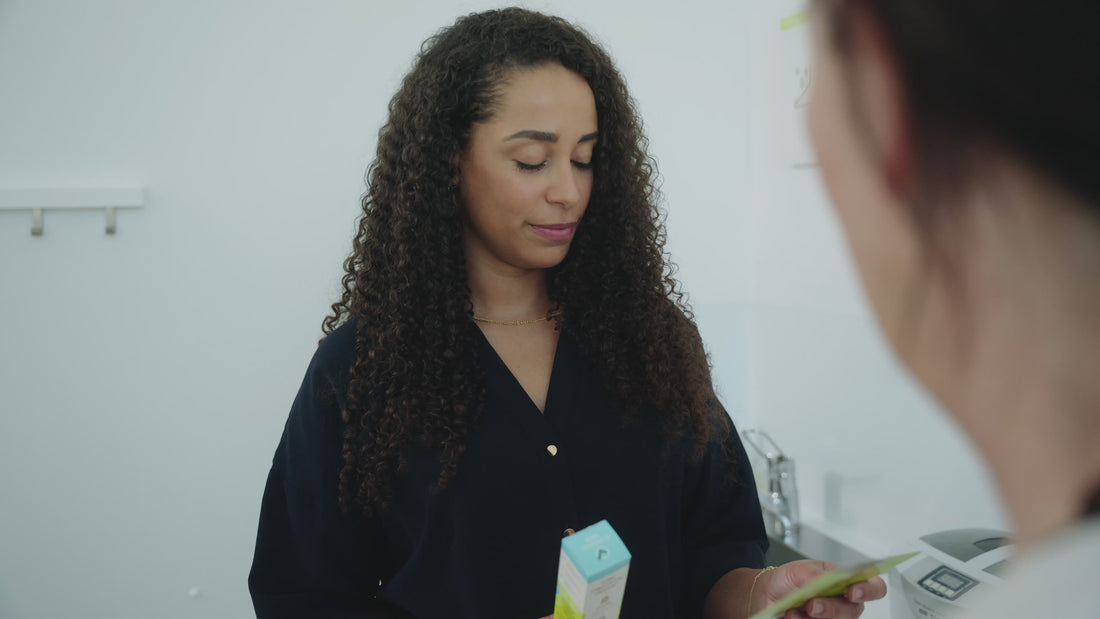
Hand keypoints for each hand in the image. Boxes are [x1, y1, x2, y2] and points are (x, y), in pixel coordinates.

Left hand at [755, 560, 886, 618]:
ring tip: (793, 612)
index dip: (868, 590)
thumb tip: (833, 579)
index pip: (874, 587)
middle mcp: (844, 604)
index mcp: (845, 582)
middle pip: (853, 612)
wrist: (766, 595)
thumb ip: (817, 575)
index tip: (852, 591)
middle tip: (811, 604)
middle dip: (831, 608)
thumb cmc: (788, 580)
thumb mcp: (799, 571)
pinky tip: (791, 617)